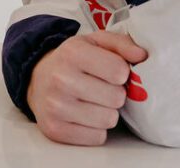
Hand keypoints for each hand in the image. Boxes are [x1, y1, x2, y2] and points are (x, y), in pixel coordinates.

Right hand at [25, 30, 148, 145]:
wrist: (37, 79)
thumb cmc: (73, 61)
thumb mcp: (95, 42)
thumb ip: (122, 44)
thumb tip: (142, 56)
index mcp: (72, 53)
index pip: (119, 71)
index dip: (121, 73)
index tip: (111, 71)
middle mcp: (60, 79)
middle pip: (116, 98)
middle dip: (115, 94)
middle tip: (102, 88)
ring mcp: (55, 106)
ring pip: (109, 120)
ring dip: (107, 112)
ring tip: (93, 101)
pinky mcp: (55, 130)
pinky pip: (97, 137)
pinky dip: (96, 129)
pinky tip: (85, 116)